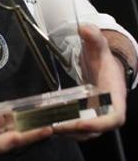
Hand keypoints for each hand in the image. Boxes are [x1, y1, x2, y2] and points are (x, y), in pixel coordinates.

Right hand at [0, 61, 52, 160]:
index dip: (1, 142)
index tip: (18, 135)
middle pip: (0, 148)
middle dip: (24, 138)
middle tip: (45, 128)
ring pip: (4, 148)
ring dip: (23, 136)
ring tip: (43, 125)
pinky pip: (2, 146)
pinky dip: (15, 135)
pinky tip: (29, 125)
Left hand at [52, 24, 126, 139]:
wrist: (104, 68)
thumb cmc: (102, 59)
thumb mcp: (98, 46)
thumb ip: (93, 37)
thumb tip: (85, 28)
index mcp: (115, 98)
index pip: (114, 118)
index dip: (99, 124)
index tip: (81, 125)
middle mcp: (108, 112)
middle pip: (94, 130)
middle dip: (74, 131)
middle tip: (53, 126)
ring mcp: (97, 117)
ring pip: (83, 133)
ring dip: (66, 132)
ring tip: (45, 125)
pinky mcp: (86, 118)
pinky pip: (75, 127)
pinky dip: (63, 128)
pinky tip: (46, 122)